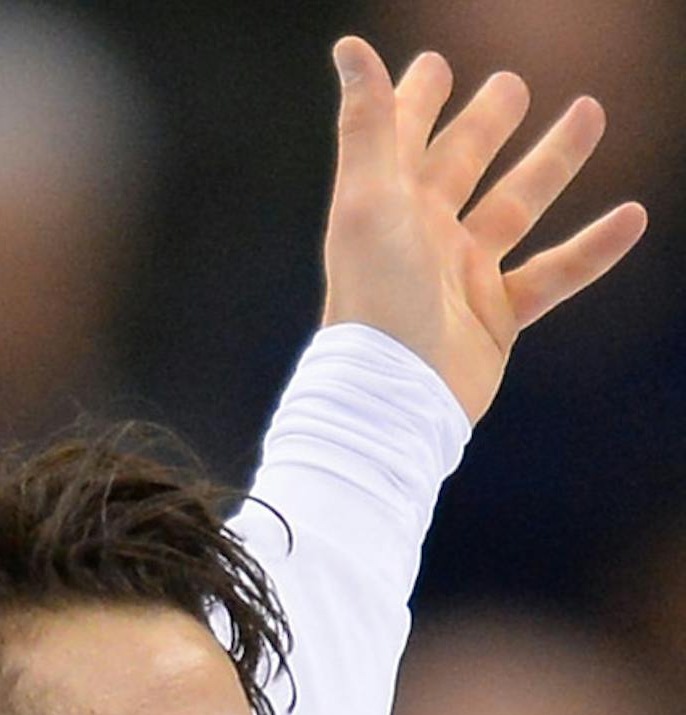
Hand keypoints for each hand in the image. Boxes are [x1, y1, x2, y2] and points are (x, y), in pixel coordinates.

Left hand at [320, 36, 648, 425]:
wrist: (395, 396)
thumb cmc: (375, 300)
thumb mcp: (368, 200)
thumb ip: (368, 125)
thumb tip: (350, 49)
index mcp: (389, 206)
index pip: (403, 138)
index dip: (415, 100)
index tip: (436, 66)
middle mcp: (424, 237)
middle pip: (462, 165)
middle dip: (485, 124)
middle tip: (512, 85)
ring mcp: (463, 277)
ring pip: (516, 207)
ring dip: (553, 162)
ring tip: (591, 112)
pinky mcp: (495, 319)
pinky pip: (553, 275)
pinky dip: (593, 249)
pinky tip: (632, 217)